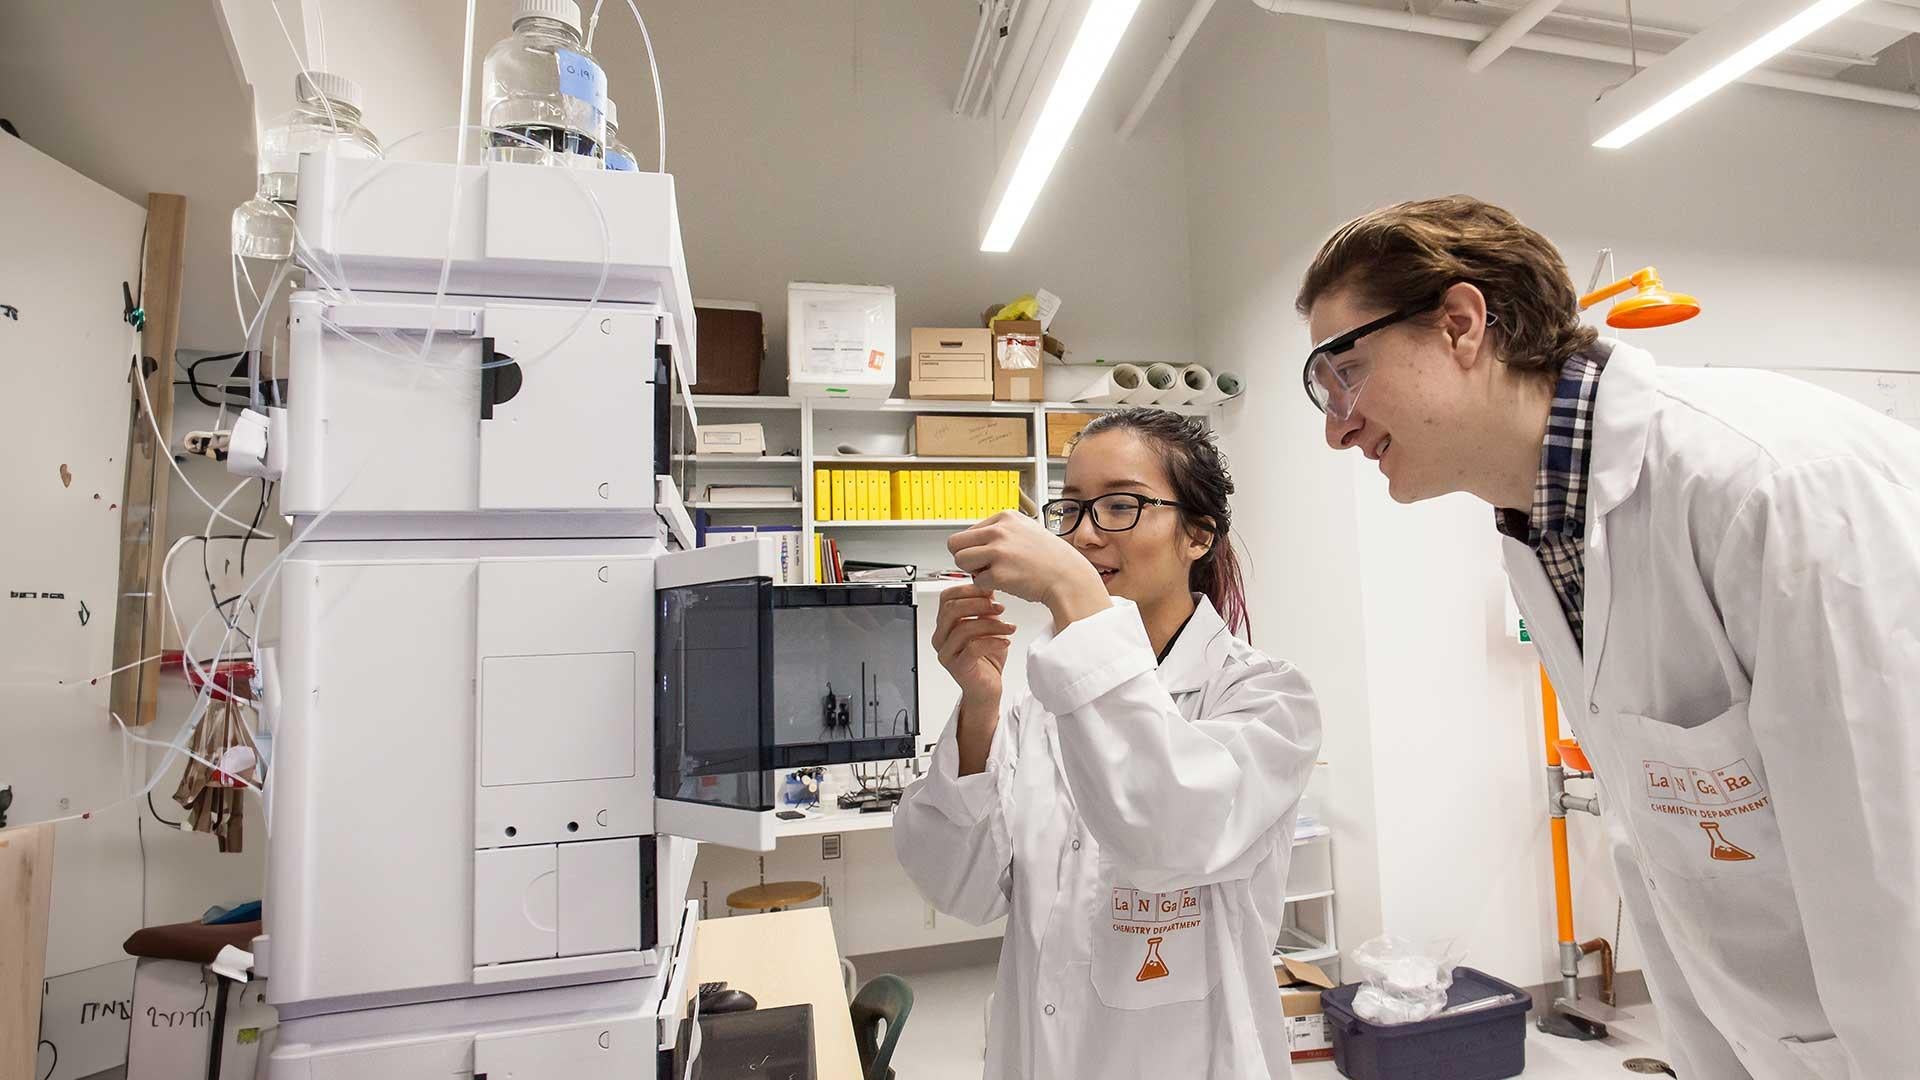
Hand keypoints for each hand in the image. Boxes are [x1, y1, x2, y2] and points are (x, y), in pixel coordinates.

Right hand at [932, 584, 1014, 706]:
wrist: (987, 688)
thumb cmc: (987, 658)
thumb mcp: (988, 626)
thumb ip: (984, 609)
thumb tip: (989, 587)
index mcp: (944, 625)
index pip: (946, 598)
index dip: (968, 590)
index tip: (989, 591)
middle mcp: (941, 638)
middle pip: (951, 610)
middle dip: (979, 604)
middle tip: (1000, 607)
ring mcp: (946, 653)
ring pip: (963, 628)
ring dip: (990, 624)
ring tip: (1008, 627)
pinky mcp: (957, 667)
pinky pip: (973, 648)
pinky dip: (993, 641)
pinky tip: (1006, 641)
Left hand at [947, 512, 1108, 627]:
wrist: (1069, 577)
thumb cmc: (1049, 558)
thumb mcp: (1025, 530)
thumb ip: (1000, 530)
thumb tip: (973, 538)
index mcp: (1005, 517)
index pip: (967, 531)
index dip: (975, 547)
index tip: (989, 555)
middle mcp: (999, 531)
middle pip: (955, 544)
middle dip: (966, 558)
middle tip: (983, 566)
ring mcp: (999, 551)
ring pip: (960, 561)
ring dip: (973, 571)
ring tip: (995, 573)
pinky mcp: (999, 574)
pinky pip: (977, 581)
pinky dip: (989, 586)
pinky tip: (1007, 582)